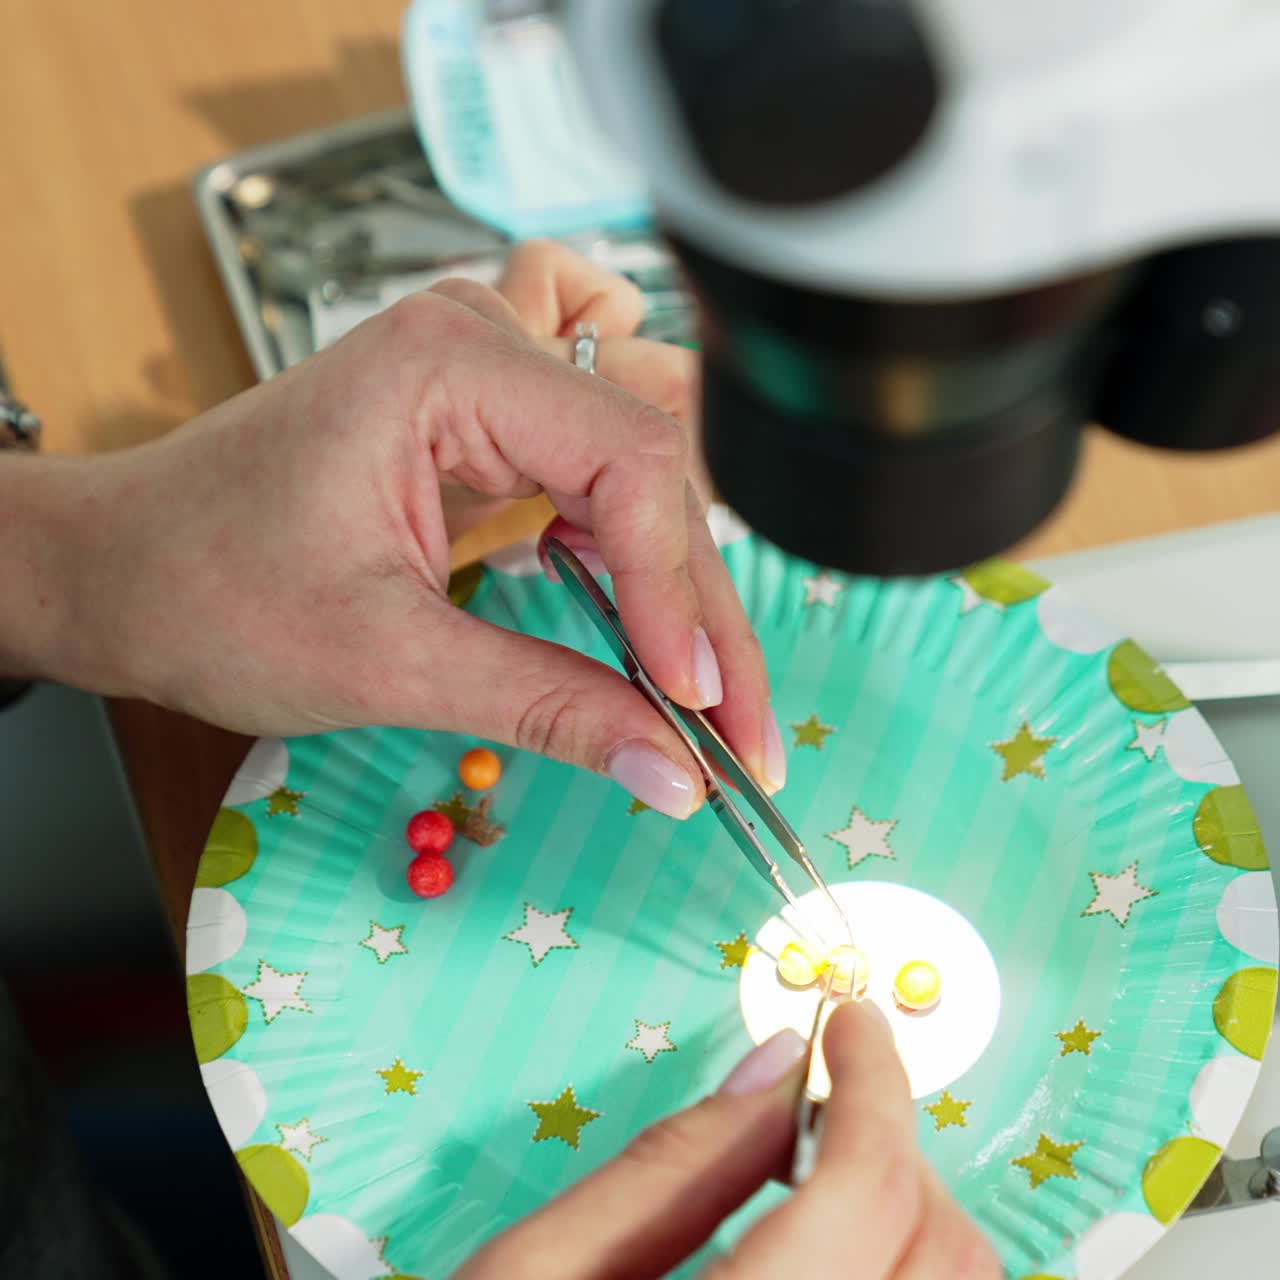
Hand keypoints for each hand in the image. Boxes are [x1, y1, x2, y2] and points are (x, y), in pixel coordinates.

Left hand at [21, 277, 780, 813]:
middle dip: (698, 609)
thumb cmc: (208, 591)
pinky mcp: (488, 422)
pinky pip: (598, 478)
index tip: (696, 706)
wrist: (120, 568)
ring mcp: (489, 374)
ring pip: (641, 477)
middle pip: (653, 471)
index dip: (678, 593)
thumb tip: (675, 772)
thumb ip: (548, 707)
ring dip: (678, 587)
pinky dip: (633, 560)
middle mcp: (483, 343)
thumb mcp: (387, 663)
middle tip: (738, 731)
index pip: (630, 462)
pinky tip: (649, 631)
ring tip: (707, 696)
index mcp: (450, 362)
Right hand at [455, 1000, 999, 1279]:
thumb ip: (670, 1165)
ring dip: (904, 1209)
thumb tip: (777, 1064)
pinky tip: (824, 1249)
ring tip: (816, 1175)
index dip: (874, 1084)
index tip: (852, 1025)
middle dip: (891, 1144)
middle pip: (941, 1249)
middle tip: (818, 1105)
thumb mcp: (539, 1270)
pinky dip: (897, 1266)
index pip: (869, 1189)